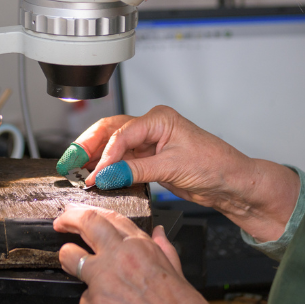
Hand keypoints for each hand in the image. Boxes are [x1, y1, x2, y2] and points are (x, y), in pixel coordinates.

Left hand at [54, 205, 208, 303]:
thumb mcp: (176, 271)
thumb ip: (162, 249)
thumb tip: (159, 233)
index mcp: (140, 247)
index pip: (109, 217)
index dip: (91, 213)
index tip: (81, 214)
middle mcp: (119, 257)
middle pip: (86, 223)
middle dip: (68, 219)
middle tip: (61, 223)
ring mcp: (103, 278)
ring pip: (71, 257)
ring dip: (69, 259)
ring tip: (72, 264)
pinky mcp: (94, 303)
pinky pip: (83, 298)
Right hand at [74, 106, 299, 241]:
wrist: (235, 184)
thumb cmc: (217, 166)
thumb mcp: (173, 168)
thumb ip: (136, 171)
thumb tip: (106, 175)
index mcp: (159, 119)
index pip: (122, 134)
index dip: (105, 155)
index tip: (94, 174)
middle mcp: (152, 127)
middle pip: (110, 132)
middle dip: (87, 146)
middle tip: (69, 162)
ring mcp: (150, 143)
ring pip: (113, 145)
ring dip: (95, 158)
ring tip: (76, 169)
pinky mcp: (149, 159)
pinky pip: (122, 161)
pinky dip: (108, 168)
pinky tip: (96, 176)